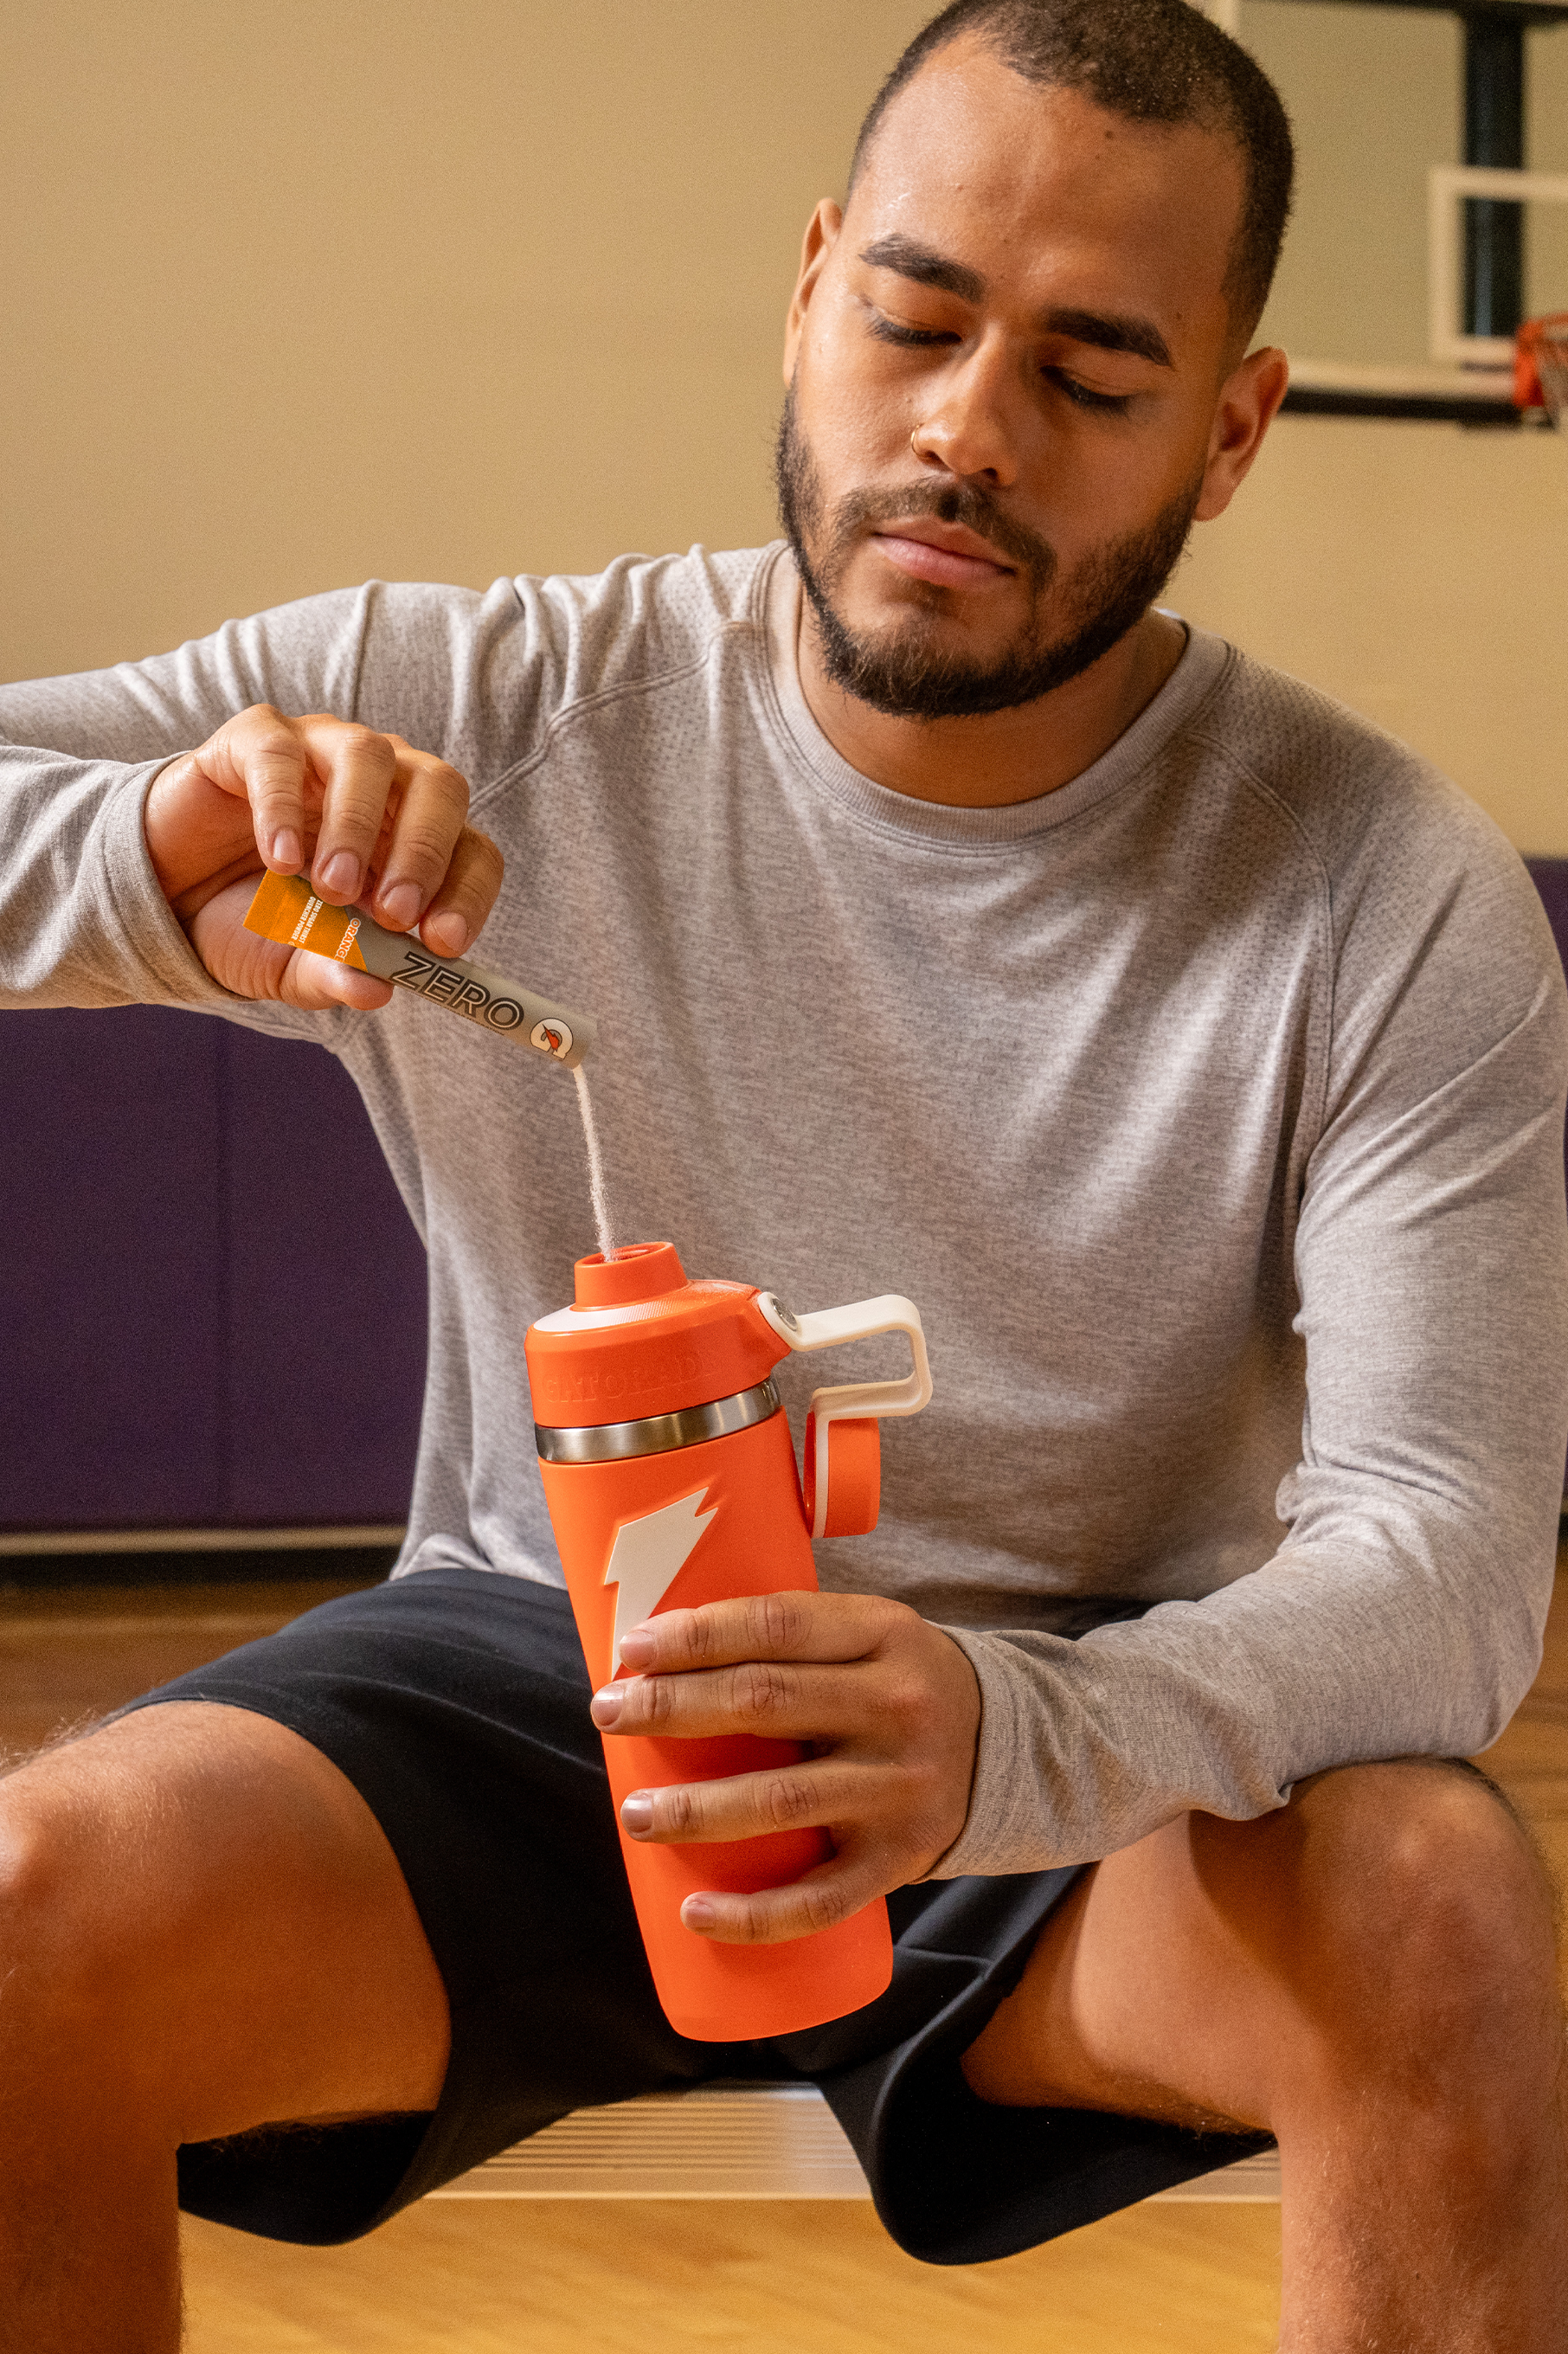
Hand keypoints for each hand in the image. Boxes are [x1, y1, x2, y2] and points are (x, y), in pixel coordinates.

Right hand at [143, 705, 502, 1009]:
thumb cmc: (251, 925)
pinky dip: (284, 807)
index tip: (440, 943)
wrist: (164, 899)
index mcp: (411, 840)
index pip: (471, 851)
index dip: (467, 893)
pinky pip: (281, 754)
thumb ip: (337, 974)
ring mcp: (320, 751)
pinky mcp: (256, 738)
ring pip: (367, 755)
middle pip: (439, 786)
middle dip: (424, 852)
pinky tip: (278, 861)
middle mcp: (381, 785)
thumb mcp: (295, 965)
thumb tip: (377, 989)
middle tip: (392, 914)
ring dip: (357, 827)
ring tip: (329, 891)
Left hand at [588, 1591, 980, 1944]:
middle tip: (608, 1714)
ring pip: (781, 1802)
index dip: (697, 1635)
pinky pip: (819, 1898)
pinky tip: (695, 1910)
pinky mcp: (900, 1859)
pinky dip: (753, 1914)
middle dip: (672, 1709)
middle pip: (766, 1702)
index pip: (777, 1624)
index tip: (632, 1650)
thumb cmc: (899, 1683)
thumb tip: (659, 1650)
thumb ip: (791, 1636)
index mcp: (883, 1634)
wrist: (1009, 1747)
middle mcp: (897, 1707)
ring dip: (695, 1810)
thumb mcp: (870, 1633)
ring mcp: (900, 1788)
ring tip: (635, 1813)